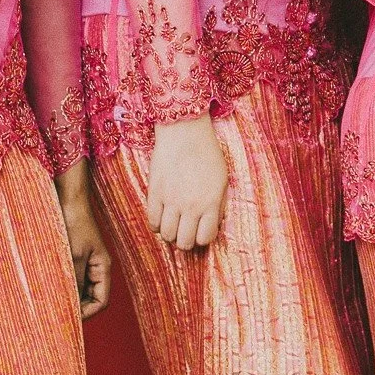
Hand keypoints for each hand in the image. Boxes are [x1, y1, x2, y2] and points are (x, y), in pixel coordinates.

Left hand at [55, 161, 111, 317]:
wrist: (66, 200)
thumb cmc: (73, 224)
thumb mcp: (74, 256)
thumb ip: (75, 282)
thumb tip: (71, 307)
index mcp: (102, 268)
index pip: (101, 301)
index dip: (87, 314)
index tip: (67, 319)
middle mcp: (95, 268)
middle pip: (89, 299)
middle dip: (75, 308)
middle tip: (53, 315)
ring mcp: (83, 262)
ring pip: (78, 290)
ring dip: (66, 296)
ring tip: (47, 302)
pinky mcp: (72, 257)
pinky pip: (69, 278)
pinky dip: (60, 285)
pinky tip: (45, 287)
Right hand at [146, 115, 228, 250]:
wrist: (184, 132)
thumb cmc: (207, 154)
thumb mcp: (223, 179)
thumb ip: (218, 205)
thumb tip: (212, 225)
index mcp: (210, 202)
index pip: (205, 238)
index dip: (203, 238)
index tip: (201, 231)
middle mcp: (190, 205)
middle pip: (184, 242)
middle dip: (186, 240)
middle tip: (186, 231)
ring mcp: (170, 200)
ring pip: (167, 235)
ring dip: (171, 234)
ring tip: (174, 225)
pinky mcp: (154, 193)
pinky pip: (152, 222)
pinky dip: (156, 224)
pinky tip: (162, 216)